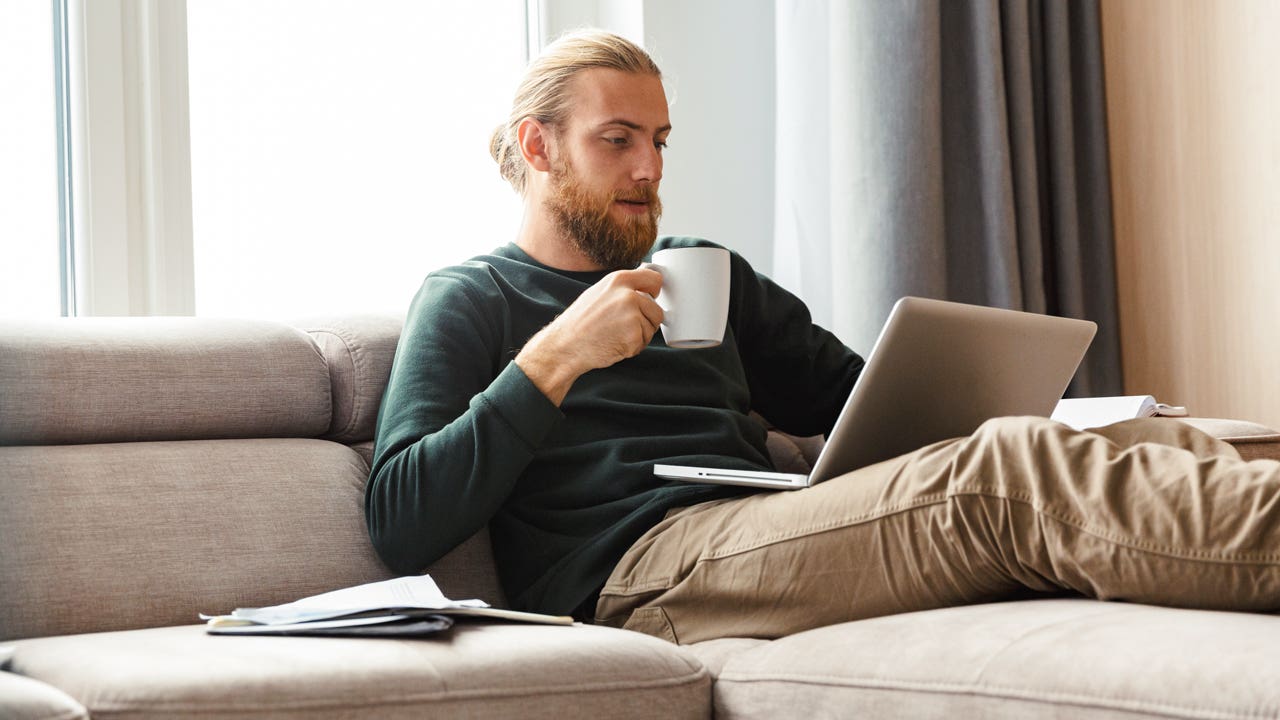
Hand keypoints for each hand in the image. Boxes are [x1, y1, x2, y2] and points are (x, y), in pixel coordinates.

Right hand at [516, 267, 663, 404]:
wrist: (565, 346)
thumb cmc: (580, 322)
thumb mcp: (599, 292)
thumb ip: (622, 287)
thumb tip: (645, 284)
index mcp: (619, 280)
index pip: (654, 279)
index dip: (654, 291)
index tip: (650, 298)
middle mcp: (628, 295)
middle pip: (657, 310)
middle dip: (646, 321)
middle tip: (623, 326)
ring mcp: (632, 316)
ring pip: (651, 328)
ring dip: (639, 336)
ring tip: (616, 335)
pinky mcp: (633, 336)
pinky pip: (643, 343)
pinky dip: (632, 348)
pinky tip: (614, 344)